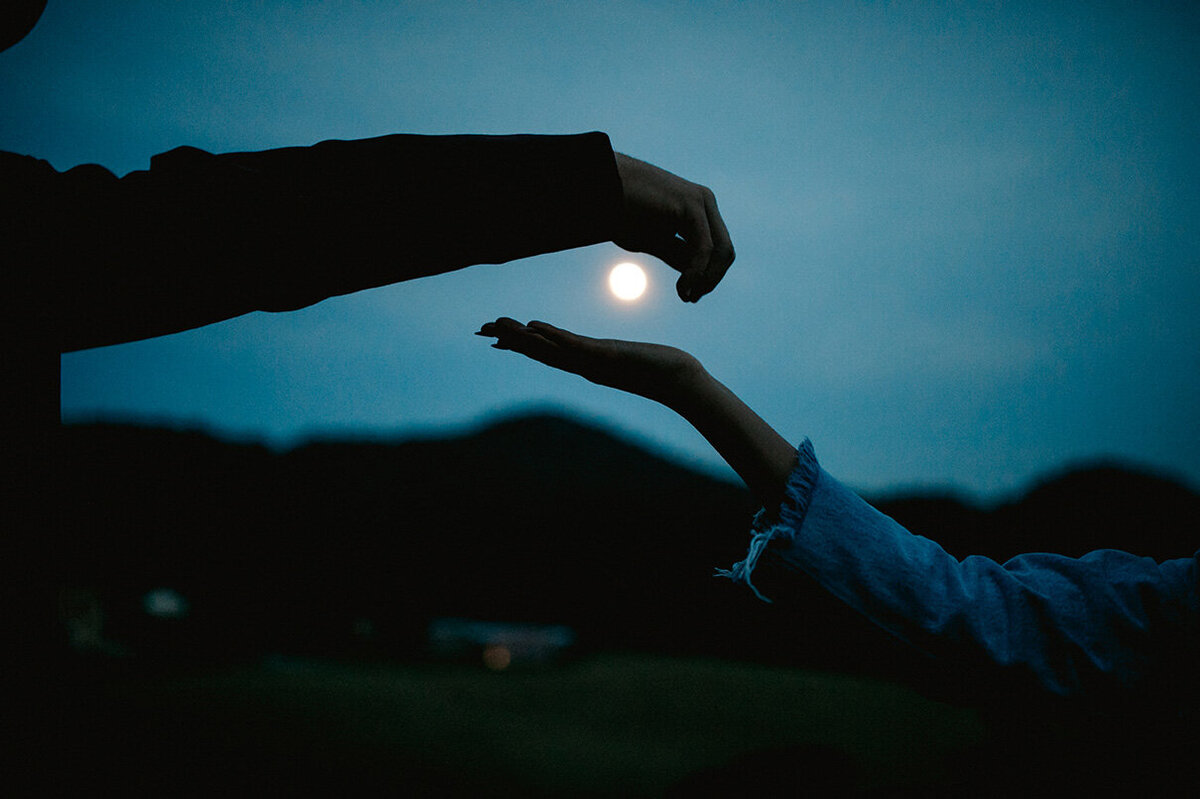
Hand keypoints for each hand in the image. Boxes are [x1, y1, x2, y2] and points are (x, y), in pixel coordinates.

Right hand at [477, 318, 701, 404]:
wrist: (682, 383)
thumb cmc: (661, 370)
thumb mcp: (630, 359)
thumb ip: (614, 356)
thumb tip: (605, 354)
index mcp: (587, 365)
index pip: (547, 354)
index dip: (520, 346)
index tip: (496, 339)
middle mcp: (584, 367)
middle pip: (539, 353)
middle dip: (510, 341)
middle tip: (481, 330)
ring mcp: (592, 364)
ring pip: (549, 350)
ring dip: (522, 338)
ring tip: (497, 327)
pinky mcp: (606, 357)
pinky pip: (573, 345)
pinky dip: (551, 337)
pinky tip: (533, 327)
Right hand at [613, 153, 734, 302]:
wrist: (600, 186)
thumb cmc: (619, 210)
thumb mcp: (653, 240)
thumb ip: (676, 253)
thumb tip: (696, 276)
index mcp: (697, 209)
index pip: (716, 250)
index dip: (707, 278)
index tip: (687, 296)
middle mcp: (704, 203)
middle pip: (725, 251)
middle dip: (711, 280)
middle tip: (690, 298)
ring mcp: (699, 202)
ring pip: (721, 250)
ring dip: (707, 279)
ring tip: (686, 294)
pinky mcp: (689, 205)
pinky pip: (704, 247)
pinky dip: (697, 272)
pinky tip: (684, 286)